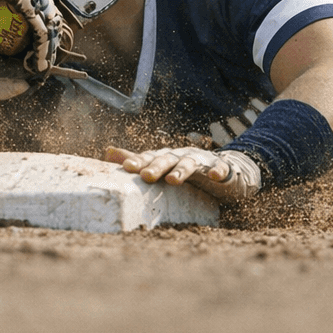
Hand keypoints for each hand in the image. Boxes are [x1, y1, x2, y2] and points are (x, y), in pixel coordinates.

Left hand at [105, 145, 262, 202]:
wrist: (225, 170)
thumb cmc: (187, 169)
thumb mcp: (162, 165)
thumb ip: (138, 160)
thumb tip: (107, 152)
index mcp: (166, 157)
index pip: (149, 157)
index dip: (138, 161)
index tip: (126, 167)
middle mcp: (181, 156)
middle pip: (167, 159)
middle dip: (156, 167)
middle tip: (145, 176)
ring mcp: (202, 161)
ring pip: (190, 164)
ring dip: (182, 171)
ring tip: (173, 180)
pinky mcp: (222, 170)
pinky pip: (221, 169)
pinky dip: (219, 172)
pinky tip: (216, 177)